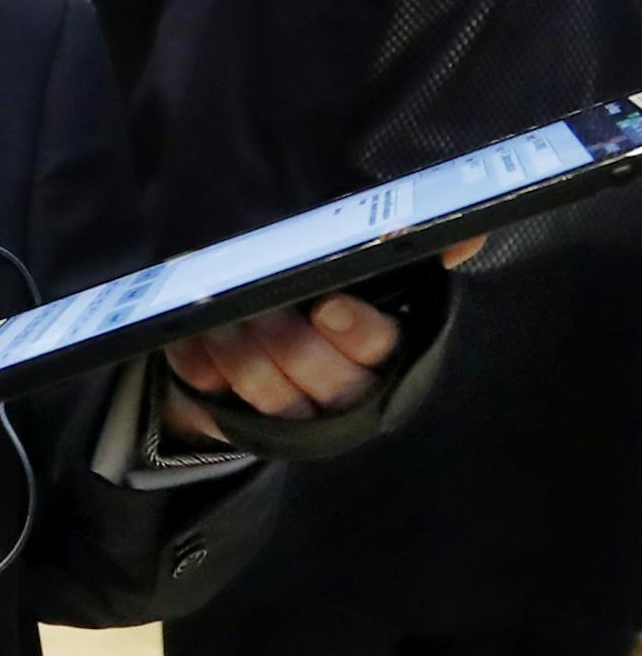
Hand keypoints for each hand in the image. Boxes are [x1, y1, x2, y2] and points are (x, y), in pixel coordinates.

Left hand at [161, 238, 485, 439]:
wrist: (264, 346)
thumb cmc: (322, 301)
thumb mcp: (363, 274)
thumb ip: (405, 253)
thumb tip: (468, 234)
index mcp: (384, 358)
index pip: (381, 349)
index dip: (356, 331)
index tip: (326, 306)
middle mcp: (344, 396)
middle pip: (321, 376)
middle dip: (286, 337)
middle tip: (256, 303)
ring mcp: (292, 417)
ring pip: (268, 394)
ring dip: (239, 350)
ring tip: (216, 314)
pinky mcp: (239, 421)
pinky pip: (215, 397)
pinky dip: (198, 363)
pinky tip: (187, 336)